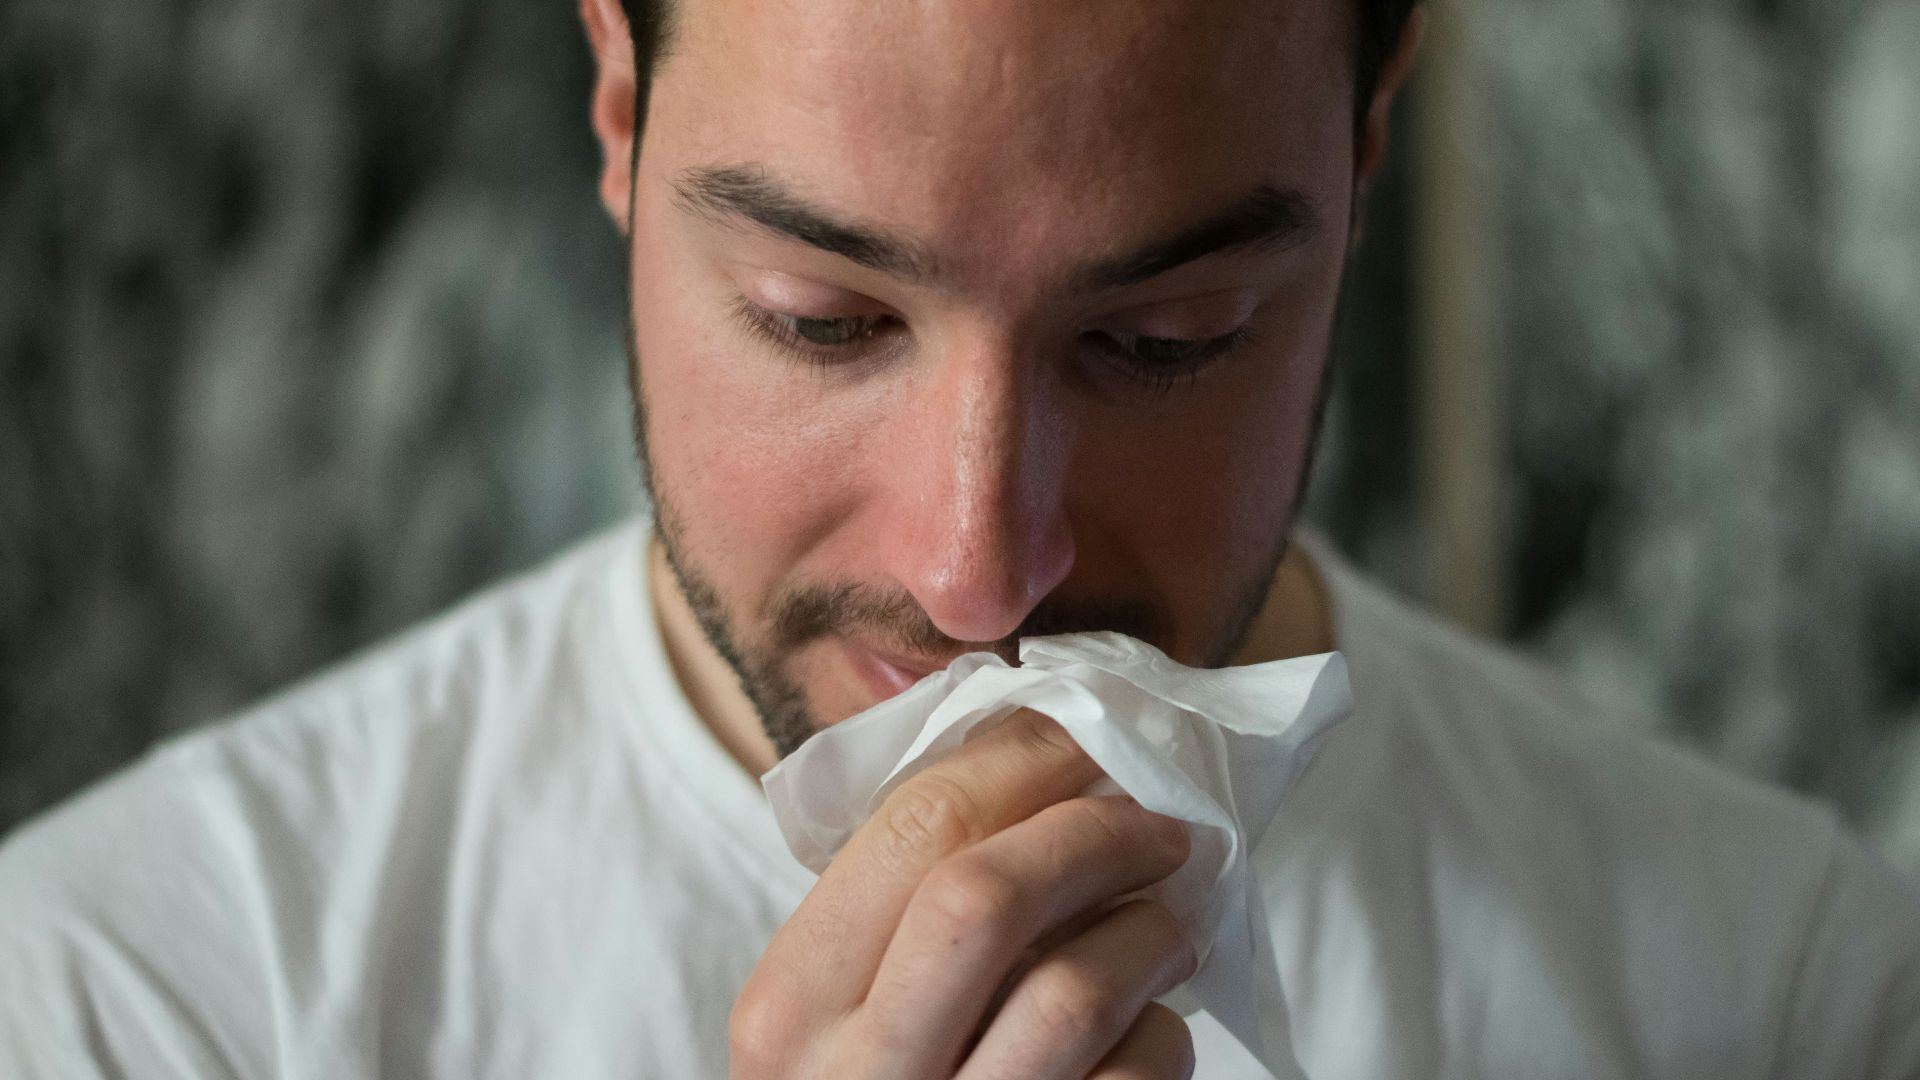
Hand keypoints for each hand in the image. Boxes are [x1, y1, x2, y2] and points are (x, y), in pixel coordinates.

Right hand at [731, 708, 1197, 1079]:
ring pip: (1072, 994)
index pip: (913, 826)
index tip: (1091, 740)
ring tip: (1175, 920)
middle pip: (985, 896)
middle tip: (1162, 824)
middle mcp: (850, 1076)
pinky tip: (1154, 1029)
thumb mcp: (836, 1016)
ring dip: (1149, 934)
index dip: (1026, 760)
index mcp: (789, 1005)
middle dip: (1094, 835)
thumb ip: (899, 910)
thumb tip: (1044, 765)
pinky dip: (1164, 1039)